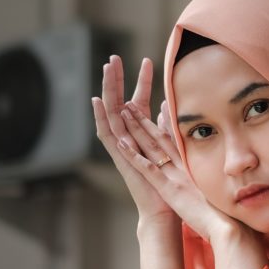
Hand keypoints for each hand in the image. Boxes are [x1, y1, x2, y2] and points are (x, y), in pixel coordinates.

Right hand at [92, 55, 173, 222]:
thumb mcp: (172, 151)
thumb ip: (166, 129)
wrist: (163, 211)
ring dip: (107, 91)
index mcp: (141, 137)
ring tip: (105, 70)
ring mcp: (121, 148)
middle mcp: (128, 140)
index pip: (139, 102)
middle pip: (118, 104)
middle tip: (113, 58)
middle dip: (116, 80)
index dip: (141, 82)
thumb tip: (167, 107)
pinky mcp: (118, 158)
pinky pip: (106, 135)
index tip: (145, 60)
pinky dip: (100, 117)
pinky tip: (97, 101)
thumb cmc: (169, 186)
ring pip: (110, 114)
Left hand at [116, 98, 237, 241]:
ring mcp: (175, 176)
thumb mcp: (218, 193)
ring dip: (136, 129)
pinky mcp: (168, 189)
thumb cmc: (226, 216)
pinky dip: (134, 155)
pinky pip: (148, 168)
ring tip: (124, 111)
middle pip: (161, 138)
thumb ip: (213, 181)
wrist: (228, 226)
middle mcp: (183, 167)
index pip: (178, 141)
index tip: (161, 107)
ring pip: (152, 147)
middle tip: (132, 104)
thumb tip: (216, 177)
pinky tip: (121, 144)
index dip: (167, 123)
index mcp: (193, 169)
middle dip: (146, 120)